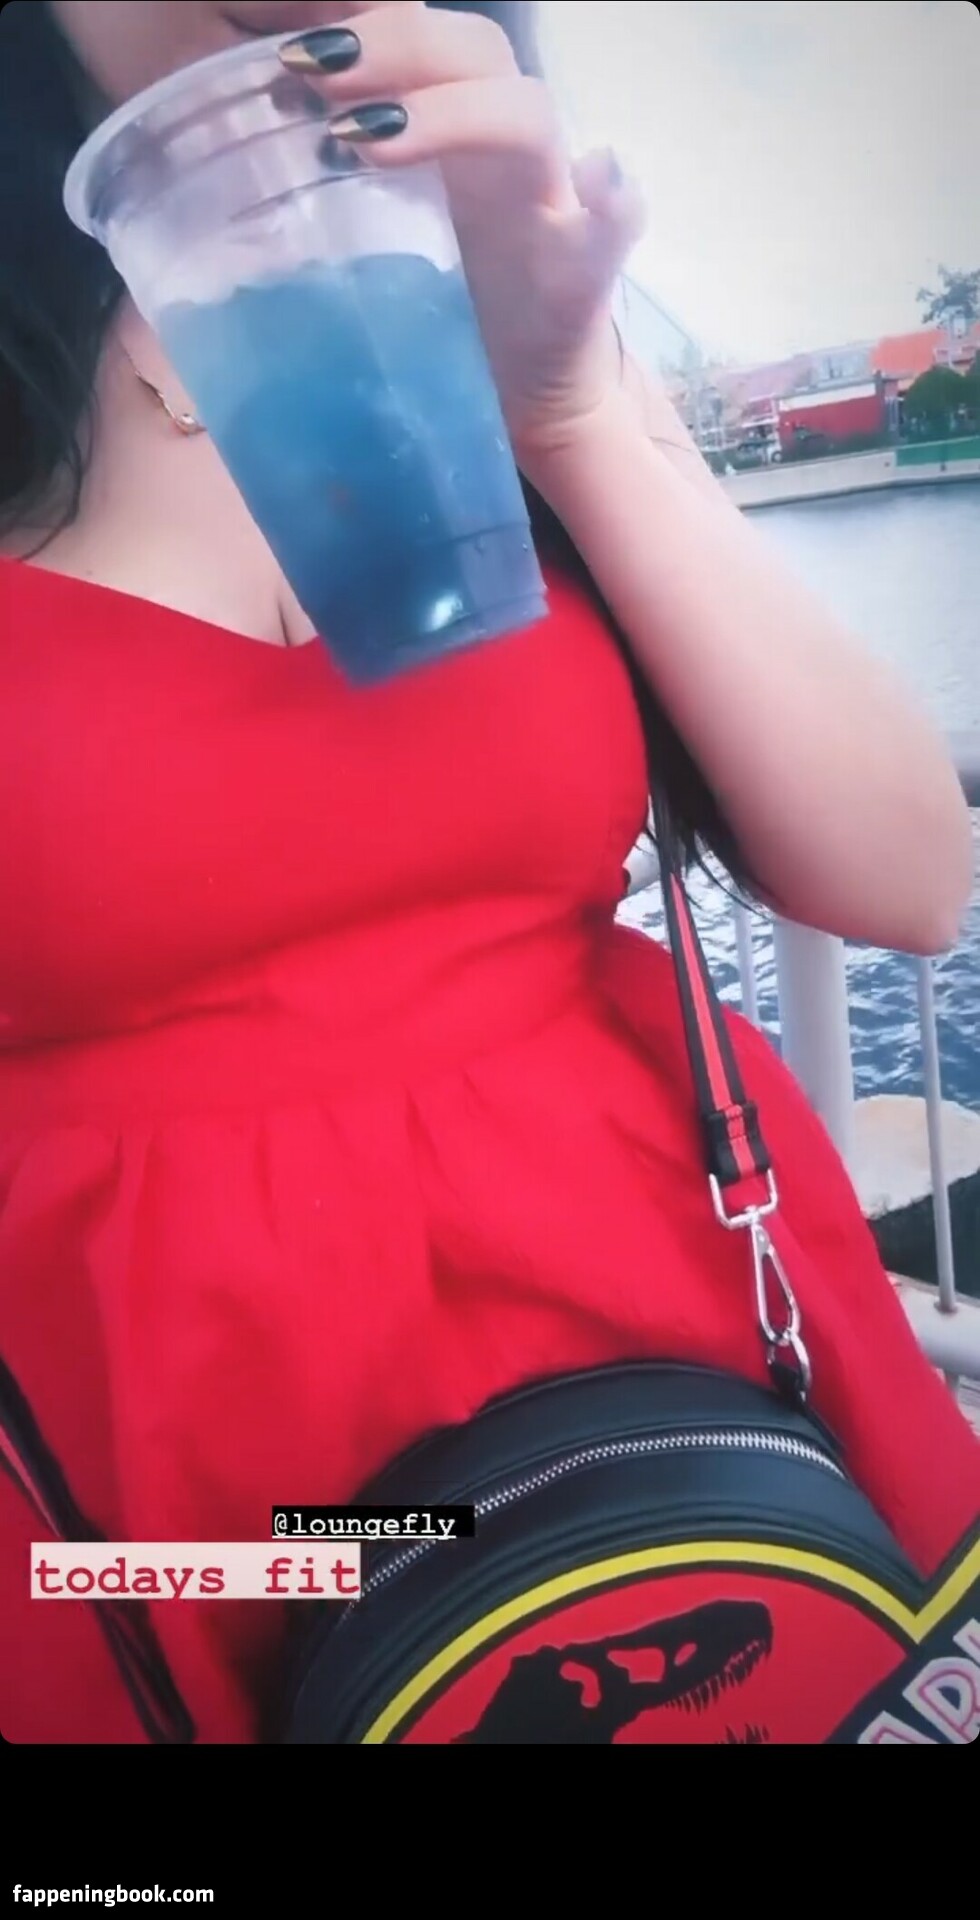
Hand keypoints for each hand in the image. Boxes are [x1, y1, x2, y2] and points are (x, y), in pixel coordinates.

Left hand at [279, 2, 646, 468]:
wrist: (511, 400)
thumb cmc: (433, 312)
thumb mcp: (360, 243)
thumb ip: (310, 192)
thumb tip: (219, 149)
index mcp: (449, 132)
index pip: (414, 39)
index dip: (357, 28)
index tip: (280, 53)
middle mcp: (503, 149)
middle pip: (472, 52)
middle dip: (392, 47)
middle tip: (308, 73)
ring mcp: (548, 202)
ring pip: (526, 115)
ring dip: (454, 113)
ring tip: (370, 141)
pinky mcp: (584, 271)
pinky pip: (616, 222)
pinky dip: (614, 200)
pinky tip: (602, 182)